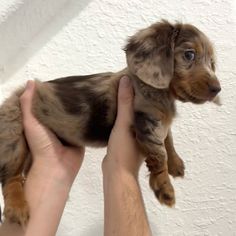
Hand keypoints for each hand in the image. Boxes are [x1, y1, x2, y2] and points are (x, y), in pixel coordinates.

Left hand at [20, 80, 84, 211]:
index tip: (61, 79)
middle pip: (62, 105)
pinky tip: (94, 104)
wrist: (57, 166)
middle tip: (78, 82)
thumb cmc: (40, 144)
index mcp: (42, 118)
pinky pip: (83, 121)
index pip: (47, 100)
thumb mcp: (30, 122)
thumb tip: (31, 81)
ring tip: (88, 90)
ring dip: (78, 104)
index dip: (52, 90)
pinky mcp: (79, 132)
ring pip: (73, 112)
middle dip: (67, 96)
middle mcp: (55, 121)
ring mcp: (68, 127)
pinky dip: (87, 114)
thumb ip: (28, 103)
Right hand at [102, 76, 150, 235]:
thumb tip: (126, 79)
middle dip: (139, 96)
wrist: (115, 172)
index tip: (142, 77)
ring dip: (130, 104)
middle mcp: (150, 129)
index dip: (149, 90)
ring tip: (123, 89)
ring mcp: (139, 134)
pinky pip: (128, 121)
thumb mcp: (124, 123)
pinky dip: (124, 113)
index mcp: (155, 125)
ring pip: (136, 114)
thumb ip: (126, 102)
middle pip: (145, 108)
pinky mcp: (129, 138)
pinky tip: (116, 106)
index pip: (155, 103)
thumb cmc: (124, 150)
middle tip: (131, 80)